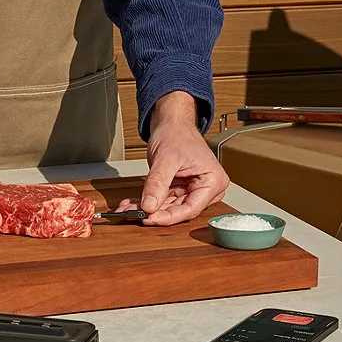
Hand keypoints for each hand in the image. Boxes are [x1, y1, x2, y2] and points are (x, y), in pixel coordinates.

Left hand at [118, 92, 228, 225]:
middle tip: (133, 214)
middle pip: (179, 210)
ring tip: (128, 208)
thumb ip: (158, 183)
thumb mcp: (166, 159)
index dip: (169, 217)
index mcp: (213, 182)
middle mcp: (206, 189)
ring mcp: (192, 190)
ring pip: (168, 207)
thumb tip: (149, 206)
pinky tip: (132, 203)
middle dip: (154, 213)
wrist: (172, 123)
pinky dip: (147, 202)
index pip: (191, 209)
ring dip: (147, 209)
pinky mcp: (179, 189)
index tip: (149, 218)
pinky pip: (163, 200)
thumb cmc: (177, 133)